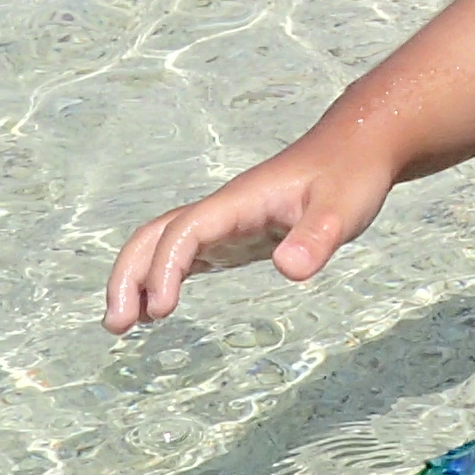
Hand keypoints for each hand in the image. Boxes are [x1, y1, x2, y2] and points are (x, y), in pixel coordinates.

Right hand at [105, 135, 395, 331]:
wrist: (357, 149)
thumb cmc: (350, 176)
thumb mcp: (343, 210)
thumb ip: (317, 238)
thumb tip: (290, 270)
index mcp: (238, 202)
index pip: (185, 231)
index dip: (165, 268)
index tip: (161, 310)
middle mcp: (222, 210)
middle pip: (155, 235)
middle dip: (129, 274)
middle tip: (117, 324)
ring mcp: (225, 222)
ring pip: (163, 244)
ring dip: (137, 278)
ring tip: (122, 325)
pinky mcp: (235, 235)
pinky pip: (185, 254)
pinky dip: (163, 279)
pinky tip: (157, 310)